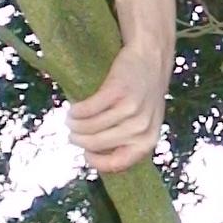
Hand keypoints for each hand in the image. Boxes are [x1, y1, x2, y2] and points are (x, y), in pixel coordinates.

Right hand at [67, 43, 168, 174]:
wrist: (151, 58)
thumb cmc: (144, 93)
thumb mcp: (145, 122)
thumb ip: (128, 141)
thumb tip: (95, 155)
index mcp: (148, 140)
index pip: (116, 163)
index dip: (96, 161)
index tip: (85, 153)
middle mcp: (141, 128)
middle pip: (97, 143)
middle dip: (79, 140)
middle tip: (72, 134)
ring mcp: (131, 109)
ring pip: (90, 127)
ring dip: (74, 125)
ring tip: (70, 120)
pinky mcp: (118, 91)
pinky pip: (89, 108)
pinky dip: (77, 111)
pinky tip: (73, 109)